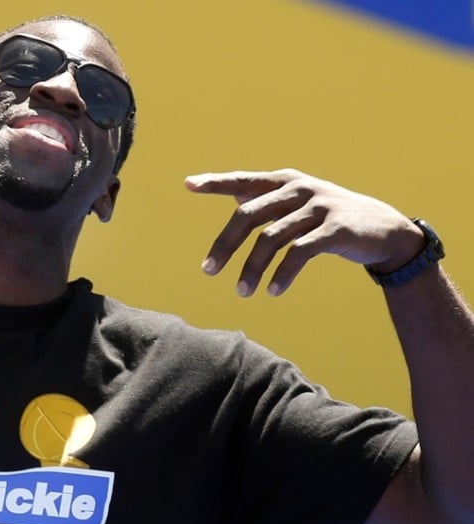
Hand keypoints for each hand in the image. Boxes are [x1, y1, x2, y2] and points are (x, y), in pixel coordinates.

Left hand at [185, 168, 424, 295]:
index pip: (244, 181)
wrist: (384, 231)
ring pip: (271, 239)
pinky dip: (282, 274)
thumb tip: (235, 197)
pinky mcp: (335, 229)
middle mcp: (299, 189)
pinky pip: (298, 253)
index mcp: (286, 181)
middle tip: (207, 271)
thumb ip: (269, 201)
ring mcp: (318, 207)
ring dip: (252, 269)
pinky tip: (272, 292)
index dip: (216, 182)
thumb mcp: (300, 205)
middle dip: (224, 245)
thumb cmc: (330, 219)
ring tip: (241, 292)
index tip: (189, 184)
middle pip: (248, 215)